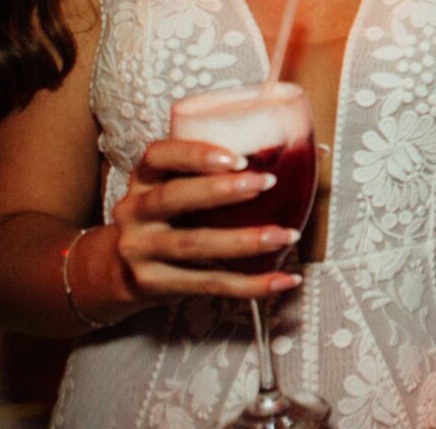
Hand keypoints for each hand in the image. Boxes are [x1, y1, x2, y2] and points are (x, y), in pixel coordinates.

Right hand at [101, 139, 303, 309]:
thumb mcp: (180, 182)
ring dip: (243, 241)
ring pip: (192, 245)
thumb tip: (316, 150)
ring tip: (286, 235)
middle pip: (172, 198)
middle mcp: (135, 210)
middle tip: (266, 183)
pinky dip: (250, 285)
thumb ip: (228, 165)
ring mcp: (141, 249)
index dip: (196, 154)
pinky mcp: (154, 284)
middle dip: (220, 191)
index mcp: (145, 176)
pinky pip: (208, 284)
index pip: (160, 155)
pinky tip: (284, 279)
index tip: (237, 157)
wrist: (119, 267)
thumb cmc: (173, 212)